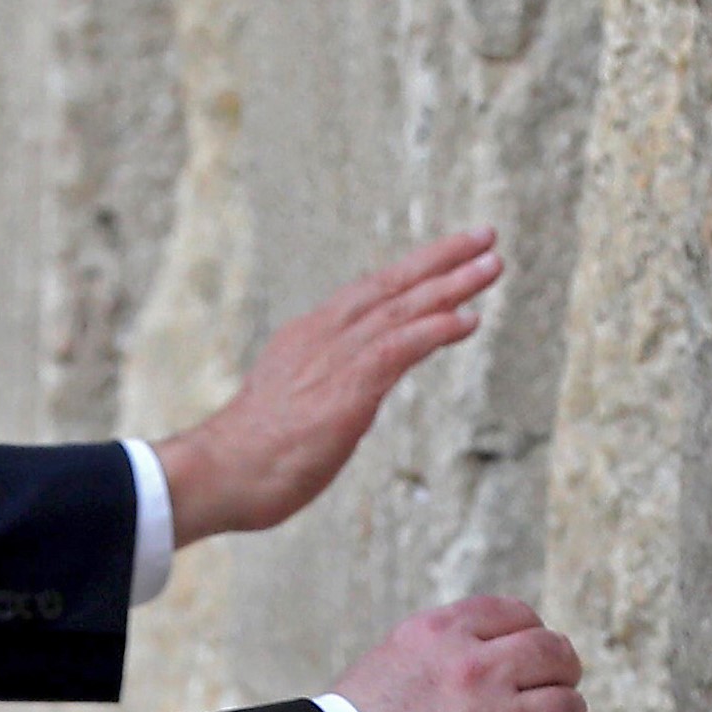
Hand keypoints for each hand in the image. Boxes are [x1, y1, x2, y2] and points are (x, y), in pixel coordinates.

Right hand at [155, 230, 500, 545]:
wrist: (220, 474)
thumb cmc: (253, 454)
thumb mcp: (294, 405)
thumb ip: (327, 389)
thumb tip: (353, 398)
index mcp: (307, 337)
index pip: (368, 293)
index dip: (413, 271)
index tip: (451, 254)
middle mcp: (322, 338)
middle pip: (389, 287)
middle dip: (441, 260)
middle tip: (486, 238)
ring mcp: (333, 361)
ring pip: (400, 311)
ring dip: (449, 287)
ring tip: (490, 265)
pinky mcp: (346, 391)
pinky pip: (397, 349)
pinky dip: (433, 330)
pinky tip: (466, 320)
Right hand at [332, 597, 592, 711]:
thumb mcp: (391, 661)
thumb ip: (442, 652)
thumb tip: (496, 657)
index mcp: (439, 633)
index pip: (517, 614)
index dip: (533, 639)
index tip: (530, 664)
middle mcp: (470, 669)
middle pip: (555, 656)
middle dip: (561, 679)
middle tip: (551, 704)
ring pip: (569, 711)